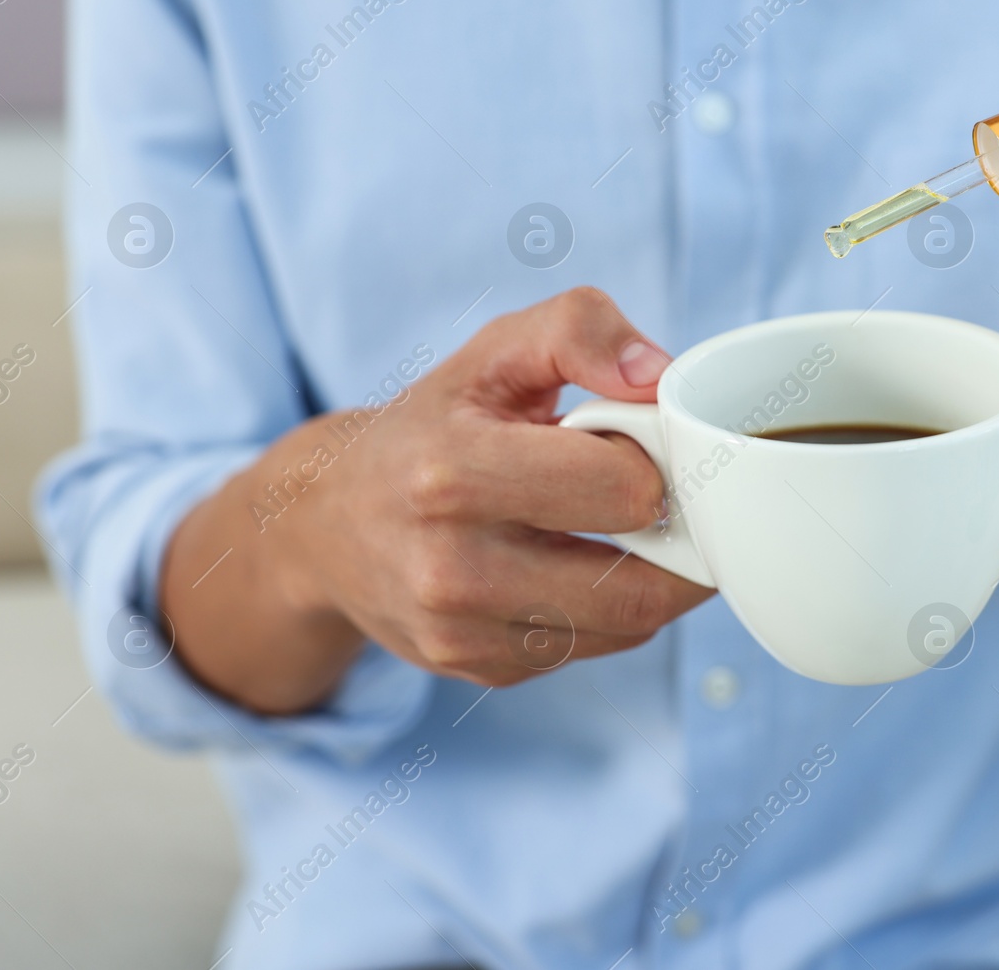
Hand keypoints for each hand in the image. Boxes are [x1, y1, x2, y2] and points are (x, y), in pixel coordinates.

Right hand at [165, 287, 712, 710]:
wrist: (324, 521)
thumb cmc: (430, 425)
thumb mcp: (493, 352)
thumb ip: (579, 330)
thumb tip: (658, 375)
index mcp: (455, 474)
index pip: (624, 491)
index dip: (653, 463)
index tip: (633, 446)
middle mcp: (451, 568)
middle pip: (639, 586)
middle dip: (674, 538)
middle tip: (664, 499)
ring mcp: (462, 631)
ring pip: (628, 627)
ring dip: (651, 579)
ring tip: (623, 529)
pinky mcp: (476, 668)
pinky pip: (592, 649)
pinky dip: (608, 610)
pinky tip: (576, 565)